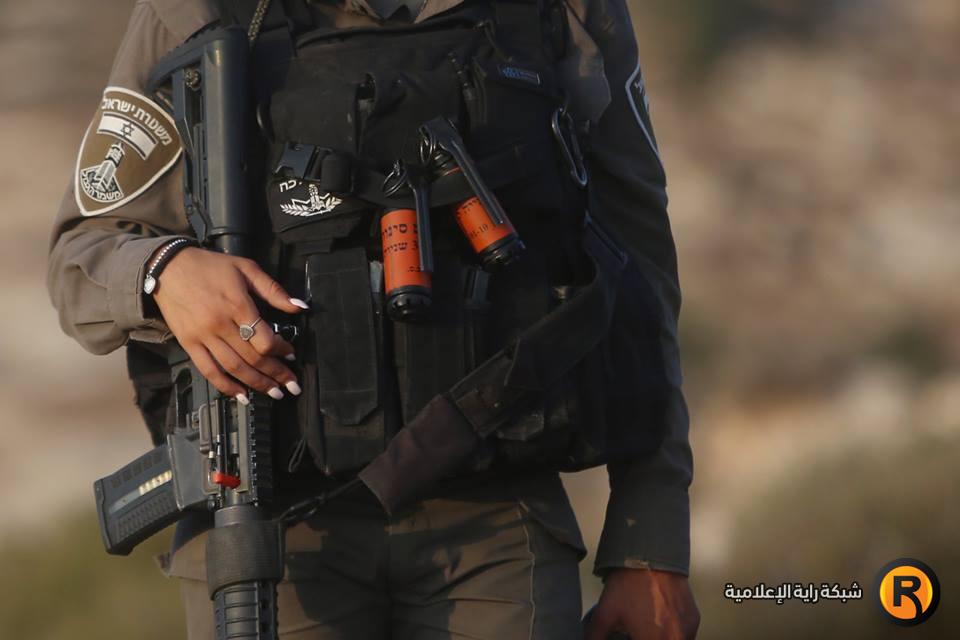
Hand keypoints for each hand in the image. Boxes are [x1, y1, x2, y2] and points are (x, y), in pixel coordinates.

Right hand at [153, 247, 307, 402]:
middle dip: (276, 374)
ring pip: (233, 367)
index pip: (264, 339)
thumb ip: (273, 290)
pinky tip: (242, 395)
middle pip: (253, 357)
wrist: (167, 267)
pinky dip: (226, 386)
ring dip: (257, 384)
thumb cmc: (209, 266)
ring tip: (274, 393)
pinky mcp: (188, 343)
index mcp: (237, 305)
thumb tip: (299, 307)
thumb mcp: (246, 268)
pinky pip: (209, 370)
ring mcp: (203, 336)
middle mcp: (220, 324)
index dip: (281, 349)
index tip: (290, 353)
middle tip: (292, 385)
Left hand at [586, 569, 699, 639]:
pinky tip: (661, 620)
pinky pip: (686, 634)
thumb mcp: (604, 614)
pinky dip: (674, 632)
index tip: (629, 637)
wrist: (651, 556)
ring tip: (648, 626)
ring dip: (662, 638)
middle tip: (636, 632)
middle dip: (647, 638)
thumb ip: (595, 636)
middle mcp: (676, 639)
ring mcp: (689, 630)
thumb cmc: (629, 586)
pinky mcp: (695, 619)